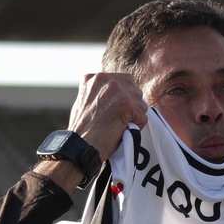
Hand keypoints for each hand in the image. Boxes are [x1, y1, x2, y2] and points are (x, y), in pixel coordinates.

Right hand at [35, 72, 148, 190]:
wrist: (80, 146)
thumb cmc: (82, 130)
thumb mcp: (86, 101)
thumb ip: (101, 92)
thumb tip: (119, 94)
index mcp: (95, 78)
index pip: (125, 80)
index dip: (125, 97)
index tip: (116, 110)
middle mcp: (106, 80)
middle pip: (135, 90)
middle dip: (131, 106)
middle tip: (118, 120)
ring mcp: (117, 90)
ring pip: (141, 104)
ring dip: (133, 117)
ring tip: (118, 126)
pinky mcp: (126, 104)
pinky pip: (143, 117)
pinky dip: (136, 127)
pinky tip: (122, 131)